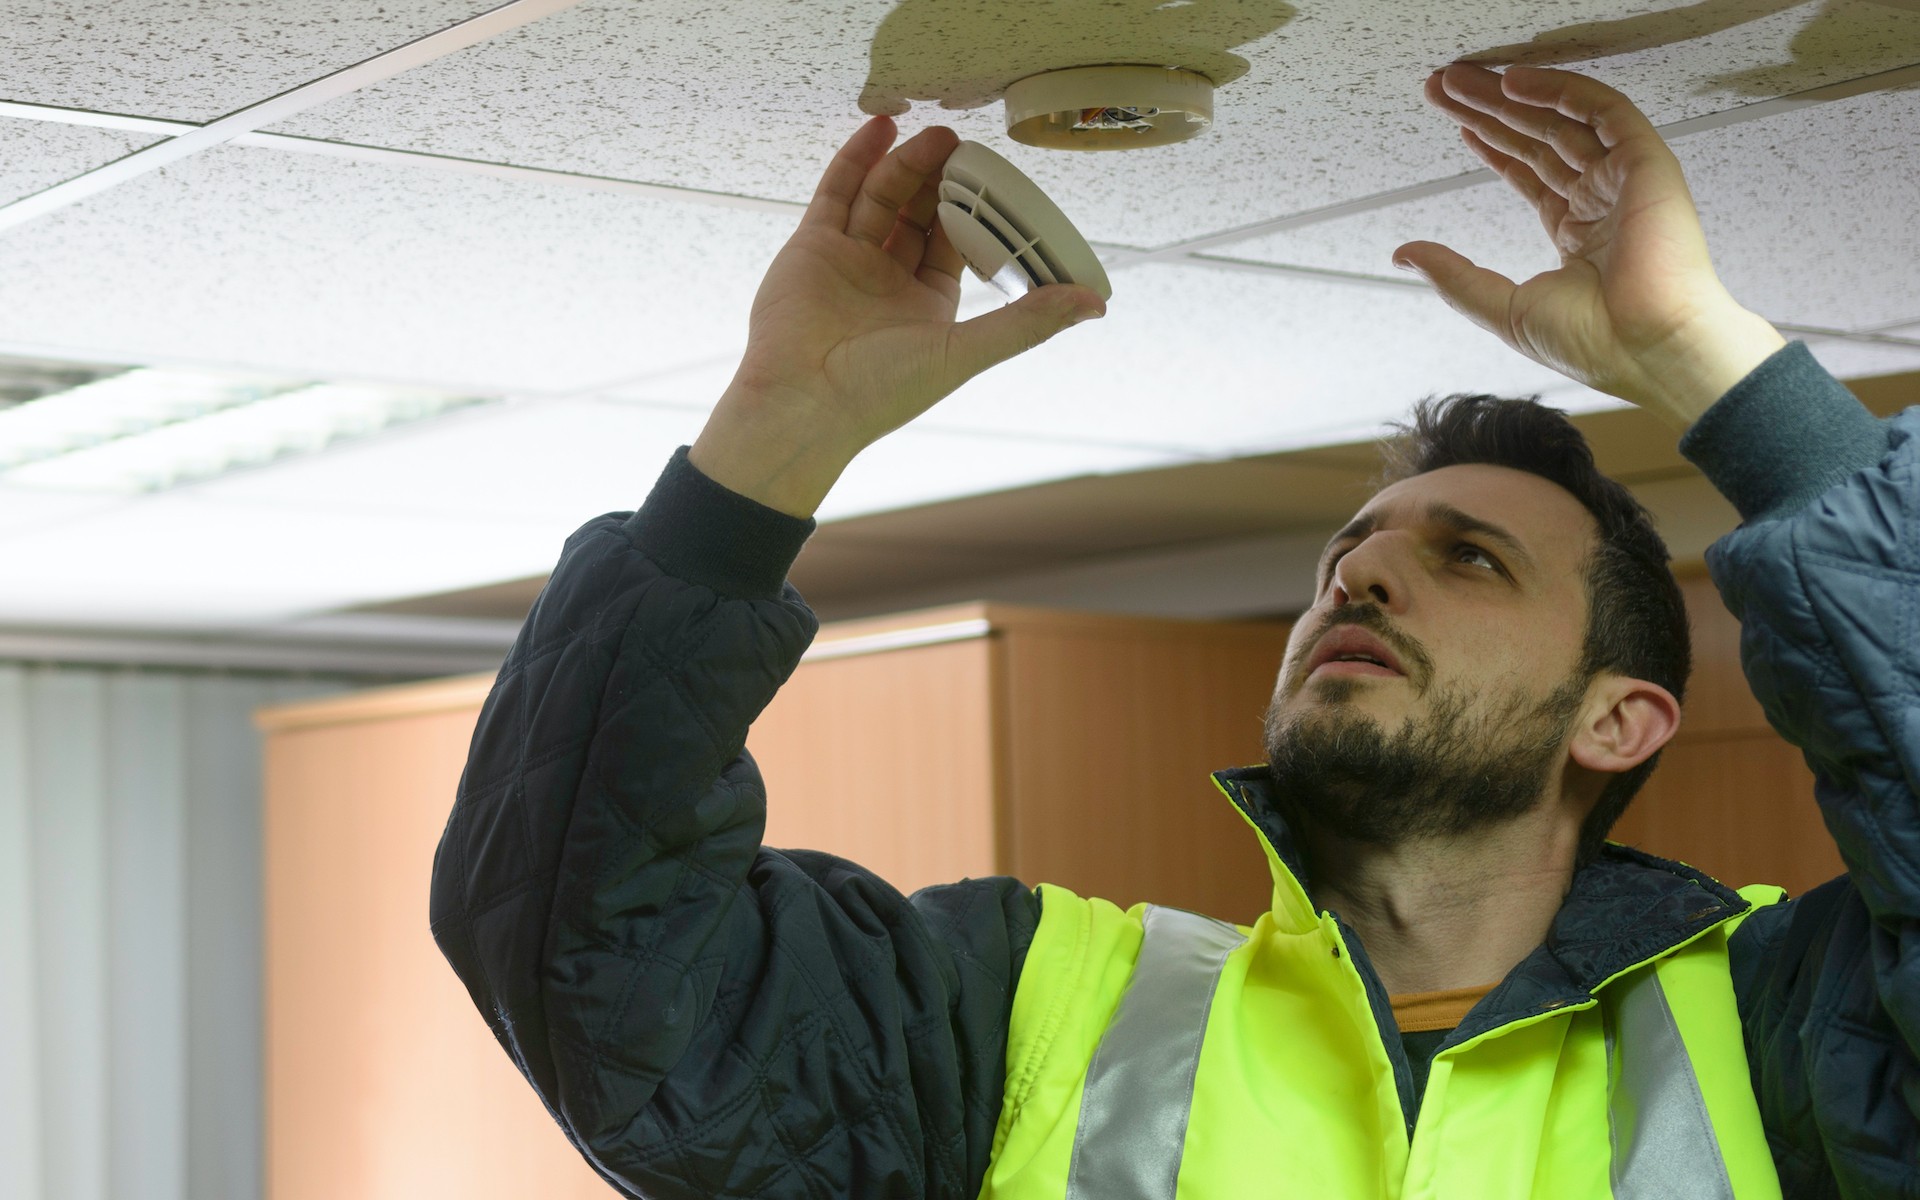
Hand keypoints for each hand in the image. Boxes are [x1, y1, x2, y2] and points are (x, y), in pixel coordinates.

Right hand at [691, 117, 1106, 516]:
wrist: (801, 403)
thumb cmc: (879, 391)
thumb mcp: (964, 352)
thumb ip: (1026, 323)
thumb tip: (1094, 303)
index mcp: (926, 305)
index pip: (955, 243)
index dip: (975, 210)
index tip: (993, 177)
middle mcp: (887, 279)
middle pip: (918, 213)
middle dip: (940, 179)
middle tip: (963, 146)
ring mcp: (848, 259)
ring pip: (881, 197)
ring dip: (906, 163)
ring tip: (934, 134)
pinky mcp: (811, 247)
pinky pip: (837, 193)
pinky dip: (857, 159)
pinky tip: (881, 129)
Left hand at [1395, 64, 1783, 430]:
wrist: (1645, 349)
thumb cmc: (1594, 344)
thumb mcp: (1501, 307)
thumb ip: (1453, 276)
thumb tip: (1405, 253)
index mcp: (1578, 233)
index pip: (1529, 173)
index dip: (1492, 144)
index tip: (1457, 123)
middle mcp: (1601, 201)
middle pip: (1538, 139)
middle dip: (1488, 112)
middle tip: (1444, 88)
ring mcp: (1624, 180)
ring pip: (1562, 120)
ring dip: (1511, 96)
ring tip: (1461, 81)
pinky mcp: (1646, 163)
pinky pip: (1603, 112)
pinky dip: (1561, 92)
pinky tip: (1516, 83)